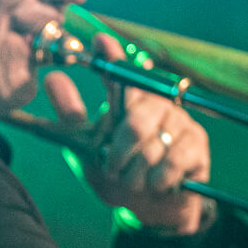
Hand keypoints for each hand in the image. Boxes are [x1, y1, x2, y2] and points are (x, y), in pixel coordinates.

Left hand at [48, 33, 211, 235]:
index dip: (111, 56)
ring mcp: (179, 120)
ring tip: (133, 179)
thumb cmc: (117, 170)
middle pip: (135, 122)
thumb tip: (50, 78)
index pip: (119, 72)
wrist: (149, 206)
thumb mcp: (87, 146)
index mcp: (127, 98)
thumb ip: (71, 115)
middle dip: (118, 154)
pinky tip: (155, 183)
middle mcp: (155, 102)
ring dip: (135, 174)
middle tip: (112, 168)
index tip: (100, 41)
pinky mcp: (197, 142)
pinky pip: (172, 162)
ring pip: (151, 148)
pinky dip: (156, 180)